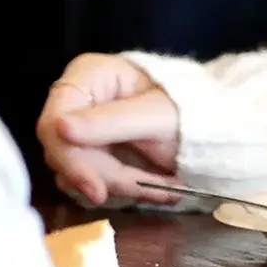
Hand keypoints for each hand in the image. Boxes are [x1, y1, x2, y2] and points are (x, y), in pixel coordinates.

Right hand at [40, 54, 183, 204]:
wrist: (211, 126)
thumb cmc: (189, 109)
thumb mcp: (154, 116)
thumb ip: (109, 121)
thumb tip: (60, 127)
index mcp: (88, 76)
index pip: (54, 122)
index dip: (70, 159)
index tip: (97, 190)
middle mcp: (78, 100)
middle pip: (63, 151)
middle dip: (102, 175)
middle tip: (141, 187)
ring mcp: (83, 129)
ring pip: (74, 172)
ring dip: (117, 185)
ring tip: (160, 185)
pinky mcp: (93, 154)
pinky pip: (91, 181)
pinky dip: (123, 190)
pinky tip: (156, 188)